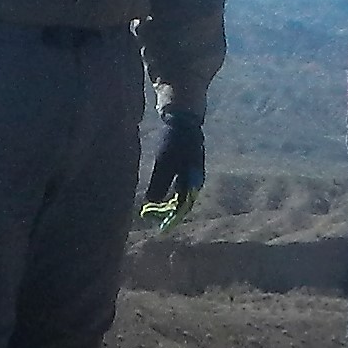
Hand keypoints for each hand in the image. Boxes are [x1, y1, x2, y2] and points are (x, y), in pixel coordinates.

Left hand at [139, 111, 207, 226]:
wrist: (183, 121)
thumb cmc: (174, 142)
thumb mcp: (164, 163)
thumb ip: (159, 183)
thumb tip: (151, 203)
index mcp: (193, 180)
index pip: (183, 206)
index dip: (171, 217)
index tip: (160, 226)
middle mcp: (196, 179)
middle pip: (183, 201)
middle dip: (169, 211)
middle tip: (154, 217)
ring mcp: (193, 172)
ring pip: (181, 193)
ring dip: (169, 201)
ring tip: (156, 209)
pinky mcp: (187, 166)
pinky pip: (179, 184)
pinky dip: (169, 190)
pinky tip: (160, 192)